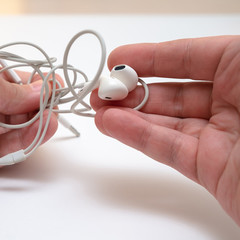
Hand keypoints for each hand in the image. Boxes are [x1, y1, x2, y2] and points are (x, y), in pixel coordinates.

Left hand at [0, 55, 57, 205]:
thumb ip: (1, 88)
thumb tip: (35, 92)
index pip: (6, 82)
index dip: (30, 84)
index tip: (52, 86)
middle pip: (11, 107)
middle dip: (34, 105)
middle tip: (55, 104)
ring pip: (10, 130)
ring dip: (33, 124)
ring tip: (52, 119)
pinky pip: (2, 152)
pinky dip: (22, 144)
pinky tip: (38, 133)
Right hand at [91, 36, 239, 224]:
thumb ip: (221, 58)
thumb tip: (180, 56)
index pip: (192, 58)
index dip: (152, 56)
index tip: (119, 59)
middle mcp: (237, 102)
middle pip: (174, 90)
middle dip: (134, 87)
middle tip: (103, 88)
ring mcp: (224, 137)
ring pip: (166, 121)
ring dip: (128, 114)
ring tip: (99, 107)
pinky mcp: (213, 169)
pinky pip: (168, 148)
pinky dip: (138, 137)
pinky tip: (112, 126)